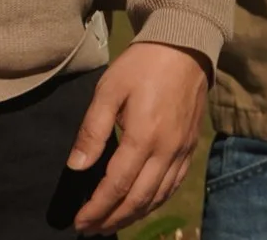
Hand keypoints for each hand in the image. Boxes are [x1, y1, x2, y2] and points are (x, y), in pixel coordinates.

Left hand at [66, 41, 209, 234]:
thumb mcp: (109, 89)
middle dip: (112, 219)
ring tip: (111, 224)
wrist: (185, 46)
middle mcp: (166, 150)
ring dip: (133, 216)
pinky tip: (142, 206)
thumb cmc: (142, 65)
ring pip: (158, 197)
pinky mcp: (190, 147)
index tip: (79, 221)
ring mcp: (182, 151)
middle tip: (90, 230)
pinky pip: (174, 185)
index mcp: (143, 136)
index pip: (116, 185)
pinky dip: (156, 202)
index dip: (97, 208)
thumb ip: (92, 130)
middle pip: (138, 199)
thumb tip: (77, 166)